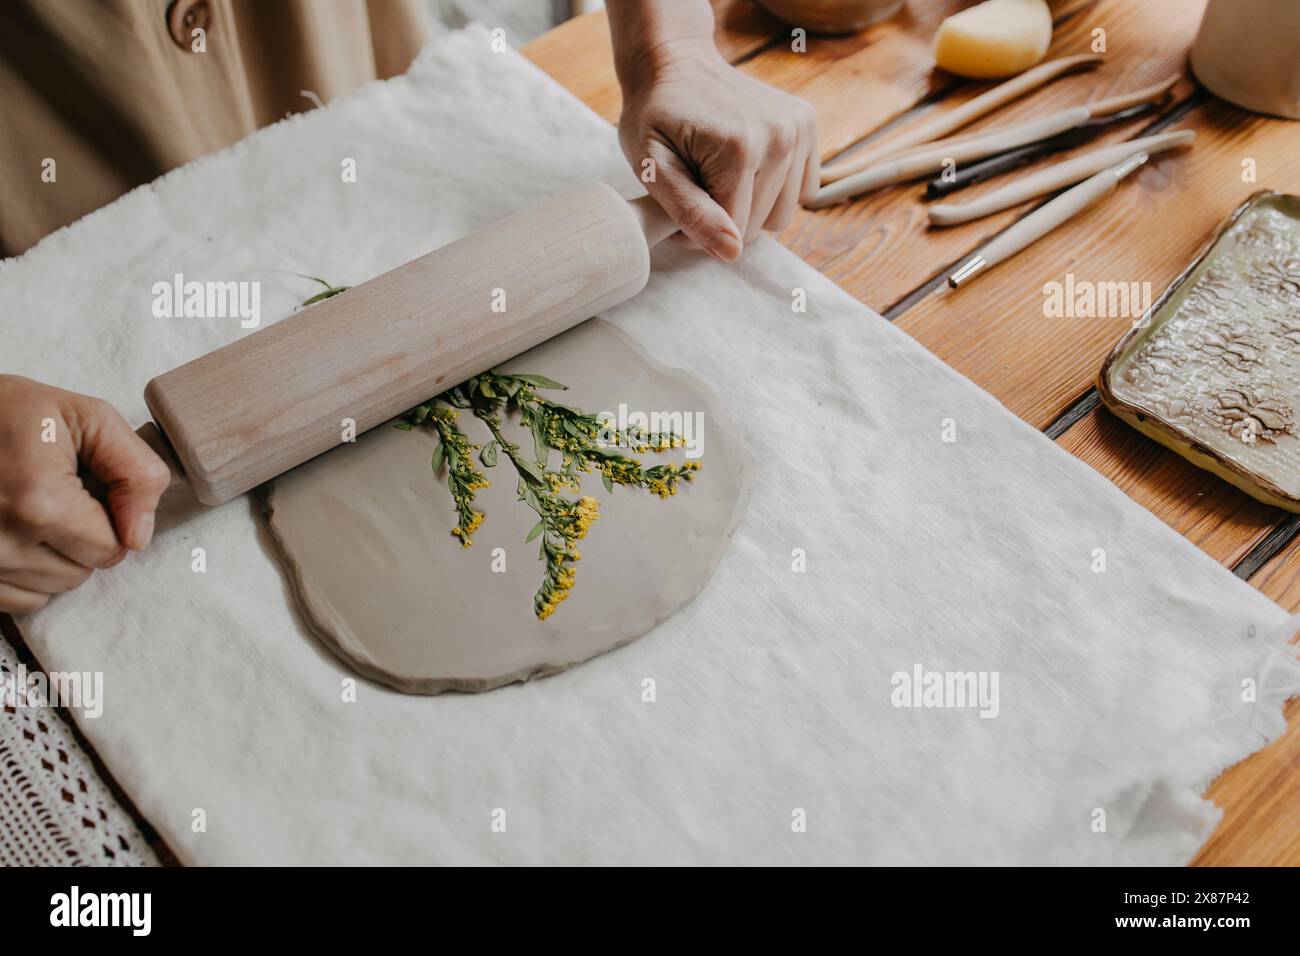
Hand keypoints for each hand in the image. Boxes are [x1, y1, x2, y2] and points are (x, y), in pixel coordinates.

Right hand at [0, 375, 169, 612]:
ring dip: (51, 556)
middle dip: (80, 538)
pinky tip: (11, 531)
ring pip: (49, 589)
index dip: (109, 518)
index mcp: (39, 503)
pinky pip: (16, 600)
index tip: (83, 487)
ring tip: (27, 507)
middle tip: (51, 493)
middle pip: (80, 573)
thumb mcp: (89, 419)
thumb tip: (140, 537)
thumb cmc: (12, 412)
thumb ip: (137, 473)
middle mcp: (1, 543)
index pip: (111, 549)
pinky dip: (22, 572)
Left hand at [616, 40, 818, 260]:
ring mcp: (799, 129)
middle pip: (758, 227)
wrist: (676, 61)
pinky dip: (772, 189)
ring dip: (749, 206)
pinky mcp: (807, 125)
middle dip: (723, 218)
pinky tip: (746, 166)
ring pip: (781, 216)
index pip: (732, 233)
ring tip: (718, 173)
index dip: (698, 230)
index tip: (676, 202)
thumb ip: (689, 212)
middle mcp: (780, 137)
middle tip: (695, 184)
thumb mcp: (654, 167)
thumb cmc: (656, 115)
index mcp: (741, 149)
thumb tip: (732, 253)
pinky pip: (800, 192)